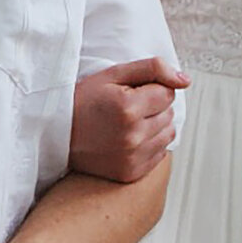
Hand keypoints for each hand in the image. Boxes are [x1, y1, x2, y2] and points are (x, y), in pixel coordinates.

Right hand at [69, 57, 188, 182]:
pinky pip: (160, 154)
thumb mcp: (113, 74)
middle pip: (169, 113)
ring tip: (128, 123)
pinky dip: (149, 145)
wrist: (56, 135)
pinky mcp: (131, 173)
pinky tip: (127, 139)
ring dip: (154, 126)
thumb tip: (185, 80)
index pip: (167, 92)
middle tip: (125, 108)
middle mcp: (133, 135)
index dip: (150, 89)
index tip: (129, 93)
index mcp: (129, 107)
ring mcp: (133, 158)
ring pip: (168, 134)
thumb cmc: (83, 101)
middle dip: (153, 107)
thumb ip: (153, 69)